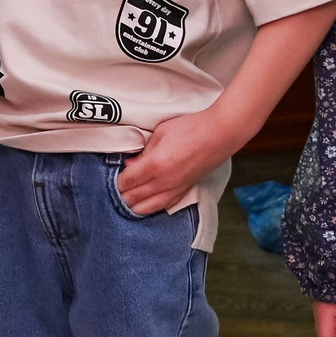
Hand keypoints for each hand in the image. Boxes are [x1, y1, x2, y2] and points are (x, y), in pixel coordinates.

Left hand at [114, 105, 243, 214]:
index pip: (127, 181)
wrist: (219, 134)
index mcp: (155, 164)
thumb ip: (144, 151)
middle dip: (123, 195)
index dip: (118, 181)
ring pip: (148, 208)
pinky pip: (165, 206)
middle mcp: (164, 181)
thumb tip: (130, 164)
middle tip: (118, 188)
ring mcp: (175, 189)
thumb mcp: (161, 133)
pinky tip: (148, 203)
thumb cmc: (191, 128)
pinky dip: (152, 207)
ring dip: (135, 205)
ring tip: (129, 198)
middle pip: (134, 198)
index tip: (116, 176)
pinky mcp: (185, 191)